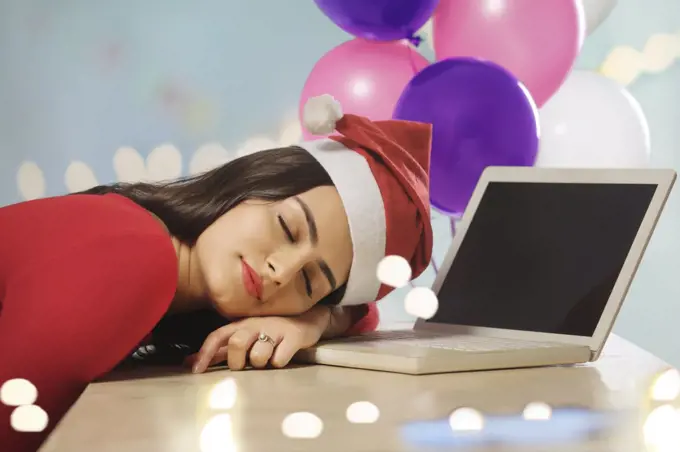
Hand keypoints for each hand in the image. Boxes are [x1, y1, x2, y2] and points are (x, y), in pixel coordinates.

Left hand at [189, 308, 329, 372]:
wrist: (306, 319)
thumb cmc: (270, 331)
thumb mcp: (244, 336)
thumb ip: (220, 350)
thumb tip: (190, 363)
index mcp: (240, 324)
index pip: (217, 336)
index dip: (205, 353)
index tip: (197, 372)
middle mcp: (255, 324)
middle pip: (237, 344)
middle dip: (237, 361)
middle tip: (246, 365)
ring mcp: (275, 330)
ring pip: (259, 354)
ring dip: (260, 363)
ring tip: (267, 359)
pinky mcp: (293, 337)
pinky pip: (279, 359)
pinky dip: (279, 362)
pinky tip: (282, 356)